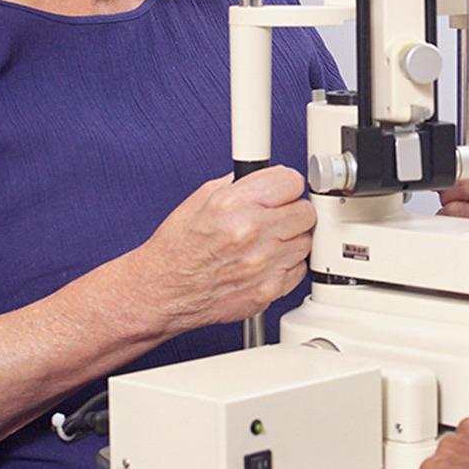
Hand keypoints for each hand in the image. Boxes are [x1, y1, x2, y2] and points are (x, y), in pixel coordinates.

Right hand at [132, 165, 314, 332]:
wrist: (163, 290)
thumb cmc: (178, 248)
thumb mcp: (202, 198)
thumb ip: (242, 185)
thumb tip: (268, 177)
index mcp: (234, 204)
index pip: (291, 181)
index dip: (286, 185)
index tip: (282, 191)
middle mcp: (251, 233)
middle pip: (305, 212)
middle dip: (292, 211)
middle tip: (276, 216)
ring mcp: (262, 265)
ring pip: (306, 242)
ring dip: (291, 239)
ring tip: (267, 241)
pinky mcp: (267, 291)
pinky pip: (299, 270)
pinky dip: (287, 265)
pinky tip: (266, 262)